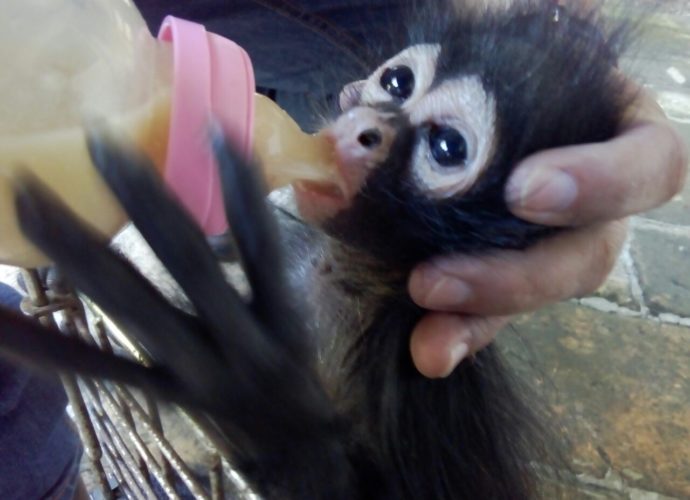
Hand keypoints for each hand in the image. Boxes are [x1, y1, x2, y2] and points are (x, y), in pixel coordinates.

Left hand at [408, 84, 687, 377]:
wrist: (470, 101)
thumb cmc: (490, 73)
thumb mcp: (481, 64)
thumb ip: (440, 85)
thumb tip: (352, 117)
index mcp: (612, 134)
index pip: (649, 163)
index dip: (598, 182)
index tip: (522, 193)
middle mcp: (596, 201)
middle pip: (587, 255)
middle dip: (512, 277)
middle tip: (432, 282)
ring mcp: (557, 244)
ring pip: (539, 297)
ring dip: (477, 317)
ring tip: (425, 340)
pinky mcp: (515, 277)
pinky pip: (497, 314)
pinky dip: (459, 331)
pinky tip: (427, 350)